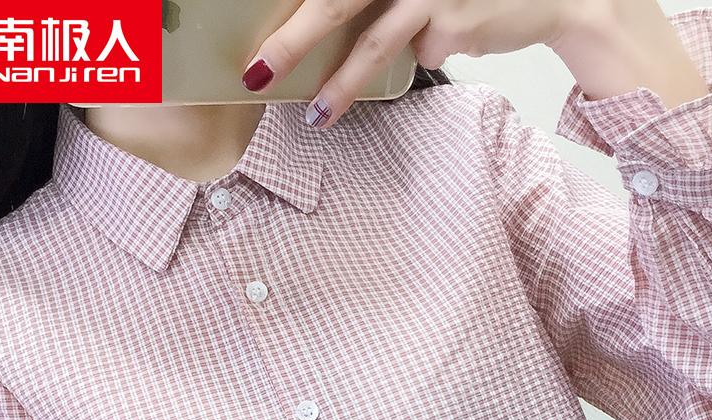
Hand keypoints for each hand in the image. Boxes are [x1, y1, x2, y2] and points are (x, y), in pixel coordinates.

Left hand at [240, 0, 588, 128]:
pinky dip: (428, 56)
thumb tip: (334, 25)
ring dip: (341, 85)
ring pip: (373, 43)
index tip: (254, 39)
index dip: (293, 13)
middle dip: (291, 42)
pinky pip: (422, 56)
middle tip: (258, 74)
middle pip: (335, 0)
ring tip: (316, 116)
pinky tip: (456, 34)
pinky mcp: (455, 22)